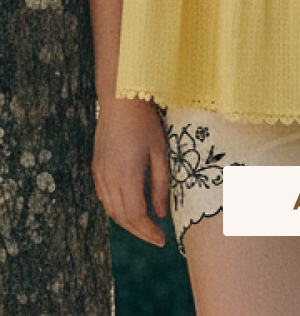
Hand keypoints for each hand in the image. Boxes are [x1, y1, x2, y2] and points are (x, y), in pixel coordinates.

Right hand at [92, 97, 170, 247]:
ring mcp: (100, 175)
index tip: (162, 240)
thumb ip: (160, 185)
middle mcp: (109, 180)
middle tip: (156, 238)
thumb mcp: (160, 153)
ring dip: (127, 222)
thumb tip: (161, 214)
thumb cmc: (145, 123)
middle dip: (139, 232)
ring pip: (111, 210)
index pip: (136, 216)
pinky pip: (104, 198)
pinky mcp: (96, 168)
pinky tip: (129, 207)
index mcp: (126, 177)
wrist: (120, 100)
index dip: (149, 232)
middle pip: (122, 218)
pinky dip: (116, 209)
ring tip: (145, 226)